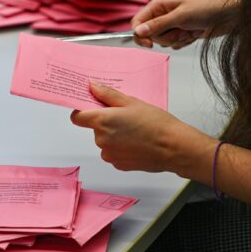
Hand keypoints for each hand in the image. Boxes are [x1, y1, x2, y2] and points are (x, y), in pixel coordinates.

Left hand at [70, 82, 214, 174]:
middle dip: (104, 122)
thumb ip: (106, 94)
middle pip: (94, 128)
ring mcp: (109, 154)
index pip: (77, 117)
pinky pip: (113, 152)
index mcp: (102, 121)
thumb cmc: (155, 123)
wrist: (174, 147)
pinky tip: (135, 142)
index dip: (82, 112)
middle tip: (124, 116)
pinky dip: (120, 147)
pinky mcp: (118, 164)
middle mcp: (102, 139)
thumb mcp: (130, 102)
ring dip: (113, 135)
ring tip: (133, 130)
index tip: (91, 108)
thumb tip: (92, 87)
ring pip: (104, 140)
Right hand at [131, 0, 233, 48]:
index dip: (140, 34)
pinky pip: (172, 44)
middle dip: (165, 37)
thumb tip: (138, 31)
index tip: (149, 44)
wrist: (227, 16)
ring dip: (176, 39)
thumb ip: (158, 24)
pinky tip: (193, 34)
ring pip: (161, 41)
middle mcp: (161, 13)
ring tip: (189, 30)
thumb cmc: (207, 8)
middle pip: (150, 34)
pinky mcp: (178, 32)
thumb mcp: (180, 16)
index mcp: (158, 4)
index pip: (137, 22)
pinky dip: (183, 42)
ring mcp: (170, 24)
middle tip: (180, 31)